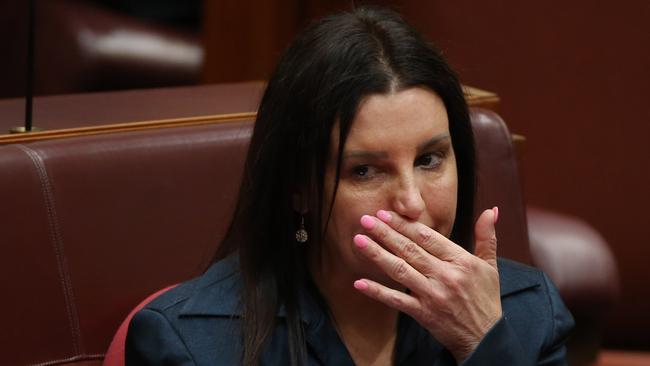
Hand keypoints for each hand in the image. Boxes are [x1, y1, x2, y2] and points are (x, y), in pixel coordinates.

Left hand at [352, 208, 501, 361]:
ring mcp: (433, 295)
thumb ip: (486, 236)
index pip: (427, 237)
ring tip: (359, 241)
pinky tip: (360, 282)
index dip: (404, 224)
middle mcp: (445, 275)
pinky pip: (397, 300)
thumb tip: (490, 210)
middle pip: (410, 249)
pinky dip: (377, 291)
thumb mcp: (490, 266)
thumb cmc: (485, 299)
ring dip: (377, 254)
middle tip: (365, 220)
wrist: (485, 338)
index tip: (385, 213)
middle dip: (385, 233)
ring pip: (400, 270)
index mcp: (461, 261)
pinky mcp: (423, 313)